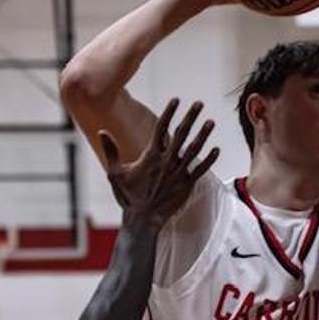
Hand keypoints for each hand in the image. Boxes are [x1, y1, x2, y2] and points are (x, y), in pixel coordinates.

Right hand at [99, 98, 219, 230]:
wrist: (143, 219)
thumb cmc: (128, 197)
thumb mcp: (114, 173)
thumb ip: (110, 151)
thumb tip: (101, 132)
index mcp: (150, 156)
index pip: (161, 128)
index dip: (170, 113)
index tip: (177, 99)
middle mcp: (166, 162)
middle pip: (181, 134)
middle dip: (191, 117)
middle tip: (199, 103)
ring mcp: (178, 173)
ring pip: (193, 150)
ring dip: (203, 135)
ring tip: (211, 121)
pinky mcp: (186, 185)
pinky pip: (199, 170)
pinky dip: (209, 160)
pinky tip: (217, 149)